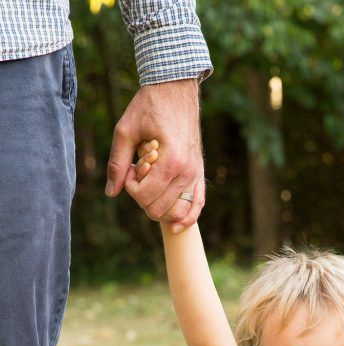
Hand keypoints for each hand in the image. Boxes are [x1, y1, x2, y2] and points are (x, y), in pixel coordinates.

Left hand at [105, 79, 204, 231]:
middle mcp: (186, 171)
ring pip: (176, 211)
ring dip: (158, 205)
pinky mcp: (199, 173)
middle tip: (138, 174)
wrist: (175, 89)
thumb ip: (117, 162)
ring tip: (151, 185)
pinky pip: (197, 206)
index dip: (131, 187)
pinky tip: (174, 227)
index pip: (145, 195)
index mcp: (170, 161)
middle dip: (142, 197)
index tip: (130, 168)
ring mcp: (196, 174)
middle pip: (159, 208)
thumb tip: (111, 192)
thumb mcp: (125, 130)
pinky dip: (186, 218)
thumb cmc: (148, 106)